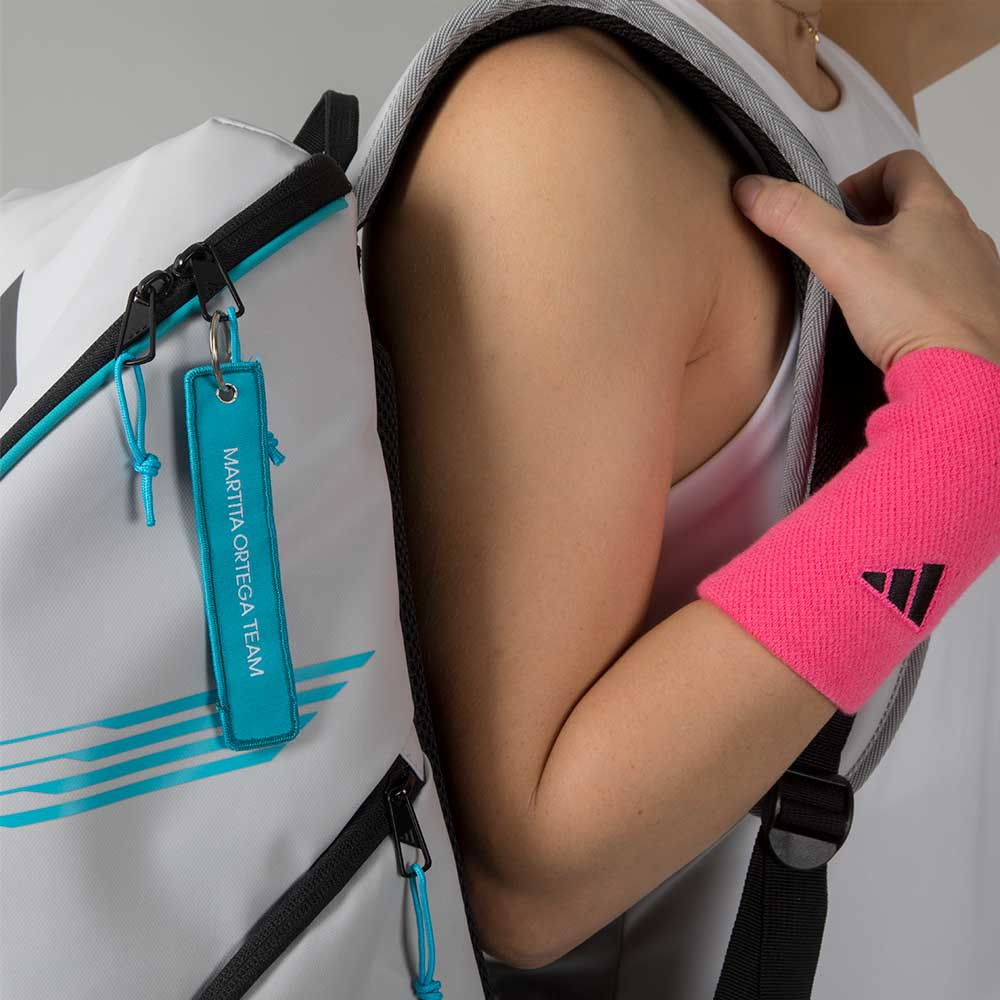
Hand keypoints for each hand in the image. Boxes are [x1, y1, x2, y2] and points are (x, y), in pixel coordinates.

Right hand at [732, 149, 999, 371]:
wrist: (964, 378)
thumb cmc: (914, 315)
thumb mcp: (841, 258)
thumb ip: (795, 220)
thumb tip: (752, 188)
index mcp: (938, 209)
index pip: (900, 165)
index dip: (859, 179)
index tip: (833, 215)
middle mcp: (966, 235)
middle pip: (914, 207)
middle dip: (873, 223)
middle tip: (840, 253)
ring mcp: (977, 277)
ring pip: (930, 250)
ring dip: (896, 259)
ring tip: (863, 290)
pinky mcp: (976, 315)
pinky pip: (943, 290)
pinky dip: (915, 296)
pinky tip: (893, 323)